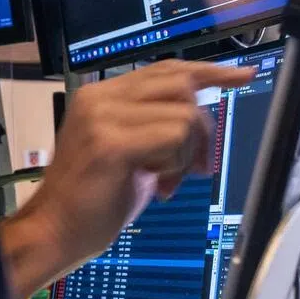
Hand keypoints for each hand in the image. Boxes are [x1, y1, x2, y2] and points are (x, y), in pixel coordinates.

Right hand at [0, 60, 254, 298]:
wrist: (56, 229)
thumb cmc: (95, 197)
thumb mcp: (130, 148)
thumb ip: (154, 123)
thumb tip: (201, 113)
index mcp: (101, 95)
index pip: (165, 69)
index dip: (207, 71)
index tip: (243, 76)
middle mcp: (99, 98)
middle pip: (181, 85)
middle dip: (202, 128)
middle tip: (197, 166)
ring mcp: (102, 117)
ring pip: (184, 115)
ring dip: (187, 153)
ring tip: (165, 180)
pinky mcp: (111, 143)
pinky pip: (174, 138)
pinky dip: (177, 164)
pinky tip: (158, 185)